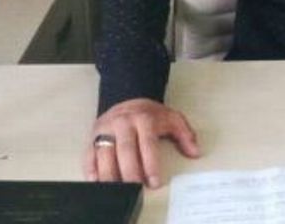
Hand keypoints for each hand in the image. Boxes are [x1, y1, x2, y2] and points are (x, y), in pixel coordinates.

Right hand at [83, 98, 199, 188]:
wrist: (128, 98)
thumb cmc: (150, 114)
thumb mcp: (172, 118)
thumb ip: (185, 134)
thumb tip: (195, 151)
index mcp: (143, 118)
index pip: (147, 143)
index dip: (150, 164)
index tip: (154, 181)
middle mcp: (122, 123)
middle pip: (125, 149)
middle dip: (130, 171)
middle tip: (135, 188)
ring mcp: (105, 129)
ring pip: (105, 152)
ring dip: (110, 173)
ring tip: (117, 188)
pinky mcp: (93, 136)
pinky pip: (89, 153)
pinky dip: (91, 168)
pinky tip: (96, 180)